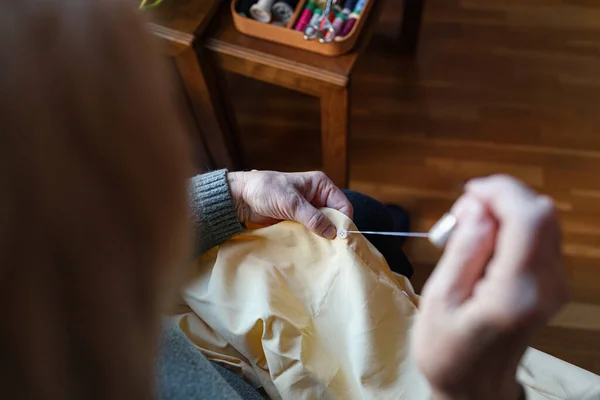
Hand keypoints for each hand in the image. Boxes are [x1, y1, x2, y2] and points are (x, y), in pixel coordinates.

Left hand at [227, 170, 352, 238]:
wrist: (242, 198)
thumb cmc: (266, 190)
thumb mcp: (291, 203)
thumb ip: (312, 217)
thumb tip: (332, 233)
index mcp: (321, 186)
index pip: (343, 205)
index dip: (344, 221)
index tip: (341, 238)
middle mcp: (318, 197)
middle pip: (336, 218)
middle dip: (334, 231)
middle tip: (332, 248)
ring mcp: (308, 210)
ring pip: (324, 227)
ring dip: (322, 237)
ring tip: (322, 250)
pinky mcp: (299, 221)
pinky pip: (312, 232)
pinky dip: (312, 240)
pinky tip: (312, 248)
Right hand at [413, 175, 567, 399]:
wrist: (475, 387)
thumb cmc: (446, 349)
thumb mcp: (439, 299)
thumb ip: (463, 251)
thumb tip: (478, 207)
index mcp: (515, 292)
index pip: (528, 219)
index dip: (500, 192)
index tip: (467, 193)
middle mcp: (547, 286)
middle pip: (543, 214)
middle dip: (501, 198)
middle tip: (462, 214)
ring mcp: (555, 287)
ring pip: (544, 221)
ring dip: (506, 211)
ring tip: (469, 229)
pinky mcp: (552, 285)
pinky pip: (540, 237)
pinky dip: (513, 226)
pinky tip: (485, 242)